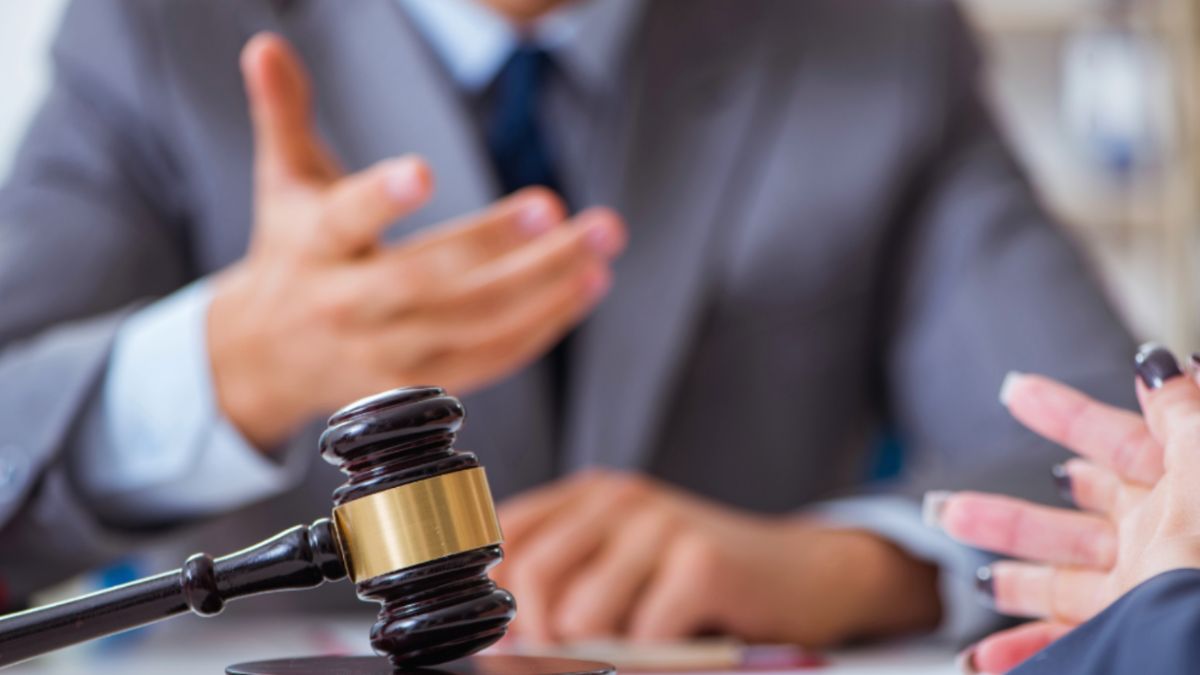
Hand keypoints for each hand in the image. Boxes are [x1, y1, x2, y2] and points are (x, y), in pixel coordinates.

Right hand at [208, 34, 625, 448]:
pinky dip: (542, 326)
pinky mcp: (422, 381)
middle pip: (425, 280)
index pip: (343, 220)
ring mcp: (387, 351)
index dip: (381, 197)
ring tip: (599, 249)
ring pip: (472, 325)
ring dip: (542, 288)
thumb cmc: (292, 253)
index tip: (422, 171)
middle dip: (492, 243)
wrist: (268, 358)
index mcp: (314, 245)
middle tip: (554, 207)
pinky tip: (586, 288)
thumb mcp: (282, 182)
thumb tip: (265, 44)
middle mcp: (348, 304)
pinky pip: (490, 359)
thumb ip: (284, 113)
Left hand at [494, 470, 941, 646]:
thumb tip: (497, 641)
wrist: (807, 574)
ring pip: (582, 615)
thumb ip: (563, 585)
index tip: (521, 639)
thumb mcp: (625, 568)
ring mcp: (662, 524)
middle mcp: (620, 498)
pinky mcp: (702, 560)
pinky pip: (644, 636)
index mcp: (589, 495)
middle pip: (533, 578)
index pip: (504, 540)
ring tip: (648, 641)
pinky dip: (659, 658)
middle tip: (583, 658)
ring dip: (610, 651)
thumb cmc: (704, 585)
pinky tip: (689, 639)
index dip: (501, 601)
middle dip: (545, 639)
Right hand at [928, 346, 1199, 672]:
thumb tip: (1159, 366)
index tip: (1015, 390)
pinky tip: (982, 657)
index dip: (1062, 413)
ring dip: (1006, 579)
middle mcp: (1158, 544)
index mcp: (1179, 493)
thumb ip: (1181, 413)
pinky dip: (1020, 650)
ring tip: (967, 578)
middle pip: (1066, 524)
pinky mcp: (1126, 636)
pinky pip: (1065, 640)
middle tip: (948, 508)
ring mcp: (1140, 596)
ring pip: (1056, 582)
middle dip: (1003, 516)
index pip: (1115, 442)